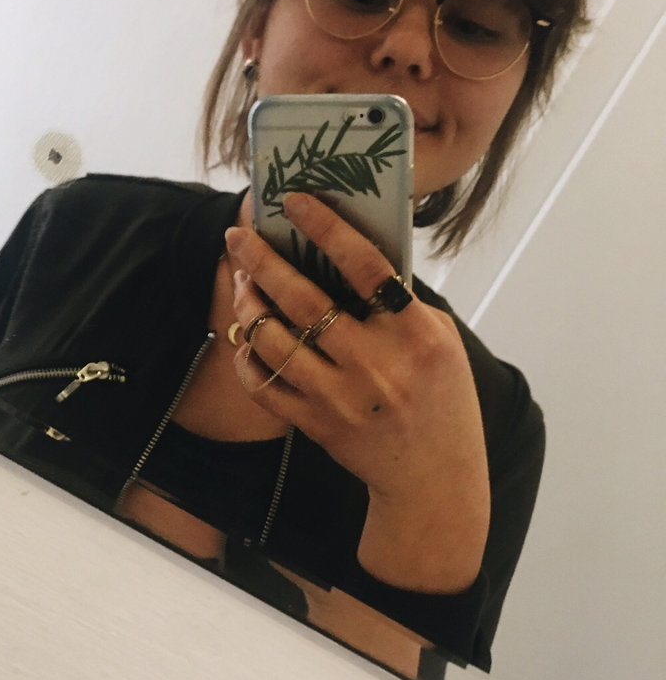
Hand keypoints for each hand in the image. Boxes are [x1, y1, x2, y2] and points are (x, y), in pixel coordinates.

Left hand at [225, 191, 489, 593]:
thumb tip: (343, 250)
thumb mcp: (440, 340)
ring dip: (248, 305)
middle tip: (236, 236)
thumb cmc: (442, 396)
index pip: (365, 265)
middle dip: (262, 260)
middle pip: (303, 300)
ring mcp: (342, 397)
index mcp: (415, 334)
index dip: (326, 227)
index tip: (295, 200)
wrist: (435, 479)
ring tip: (242, 282)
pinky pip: (263, 383)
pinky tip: (246, 334)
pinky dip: (246, 355)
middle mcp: (376, 363)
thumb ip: (399, 301)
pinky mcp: (316, 424)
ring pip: (273, 339)